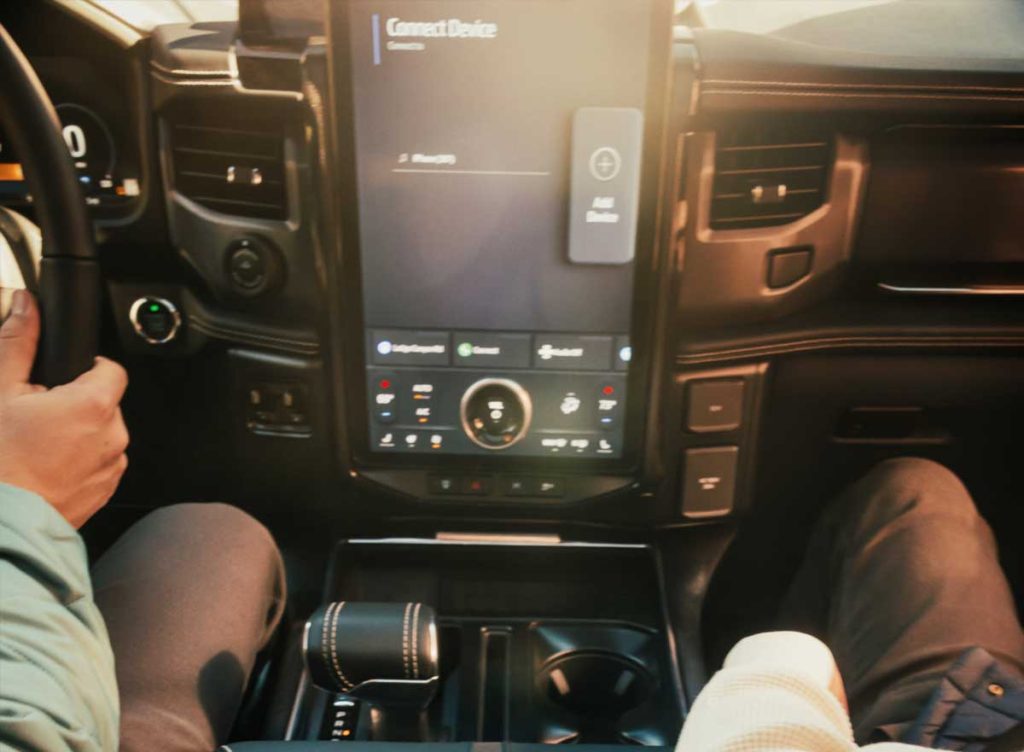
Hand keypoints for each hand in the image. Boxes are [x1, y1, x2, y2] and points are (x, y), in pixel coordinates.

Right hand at [0, 290, 128, 527]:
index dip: (86, 367)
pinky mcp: (105, 491)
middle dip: (74, 403)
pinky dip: (77, 461)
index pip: (111, 368)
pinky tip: (45, 467)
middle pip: (103, 403)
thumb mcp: (0, 391)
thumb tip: (25, 306)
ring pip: (101, 435)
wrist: (1, 521)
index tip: (63, 376)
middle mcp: (113, 435)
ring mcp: (112, 466)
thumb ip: (17, 343)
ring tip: (38, 445)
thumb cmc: (0, 463)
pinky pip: (98, 464)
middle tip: (37, 415)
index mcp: (94, 405)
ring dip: (77, 434)